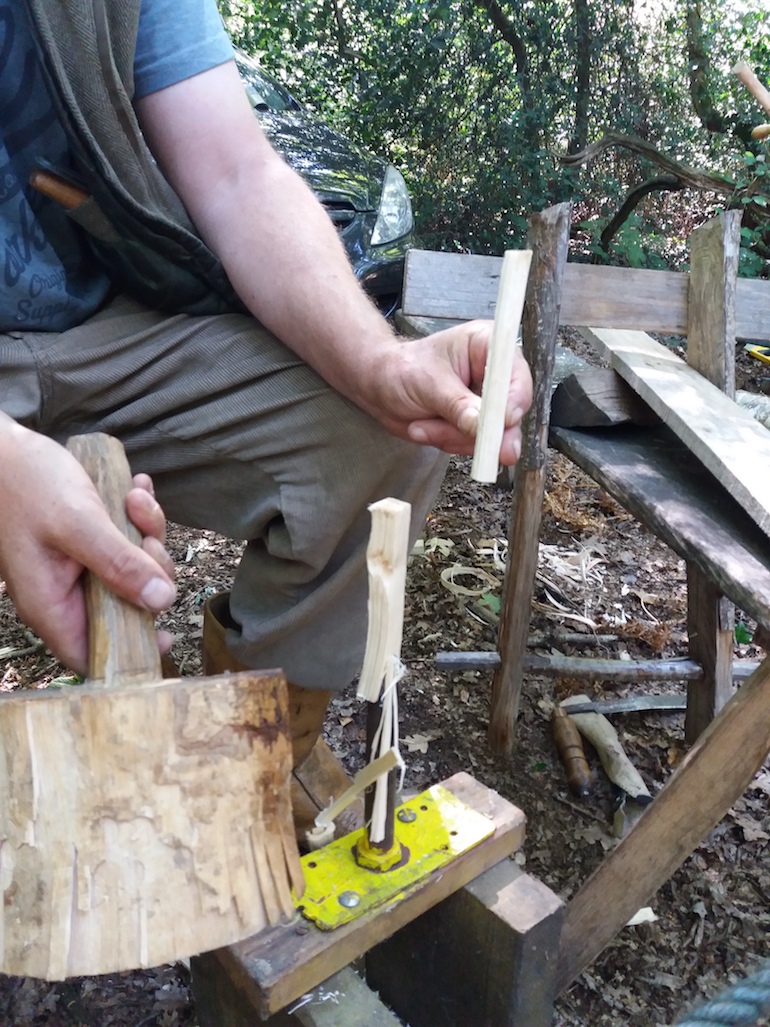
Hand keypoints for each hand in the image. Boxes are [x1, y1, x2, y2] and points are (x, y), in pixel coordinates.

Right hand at [0, 420, 175, 674]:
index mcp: (51, 603)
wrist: (3, 446)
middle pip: (127, 607)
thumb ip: (117, 564)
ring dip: (146, 534)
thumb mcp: (77, 524)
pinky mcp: (90, 539)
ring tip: (134, 499)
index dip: (131, 650)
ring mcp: (78, 564)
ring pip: (134, 568)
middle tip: (145, 536)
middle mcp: (66, 590)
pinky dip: (138, 516)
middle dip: (149, 571)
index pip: (92, 654)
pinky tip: (136, 489)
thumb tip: (161, 602)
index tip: (166, 631)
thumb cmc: (25, 484)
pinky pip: (128, 539)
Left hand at [362, 320, 532, 463]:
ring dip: (453, 437)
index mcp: (488, 347)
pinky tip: (425, 428)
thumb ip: (459, 406)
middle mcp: (493, 374)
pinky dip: (447, 442)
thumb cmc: (403, 370)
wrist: (380, 388)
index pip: (516, 376)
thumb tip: (484, 426)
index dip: (513, 402)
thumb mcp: (430, 385)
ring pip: (489, 435)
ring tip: (423, 426)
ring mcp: (484, 402)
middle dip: (483, 432)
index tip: (503, 422)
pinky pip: (473, 445)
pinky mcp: (474, 424)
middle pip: (510, 412)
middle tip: (482, 451)